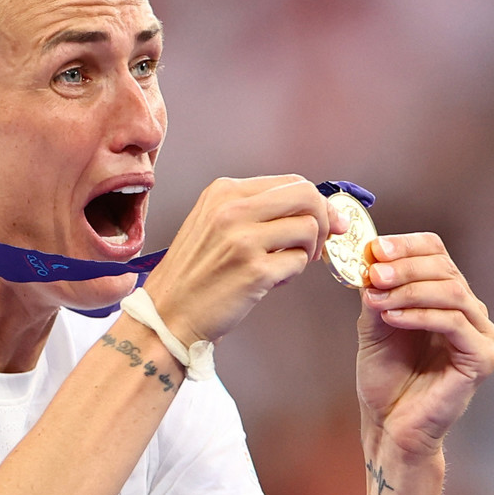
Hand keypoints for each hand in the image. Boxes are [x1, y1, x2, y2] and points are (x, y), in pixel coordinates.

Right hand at [144, 175, 347, 344]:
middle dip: (323, 220)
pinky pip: (299, 262)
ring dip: (307, 250)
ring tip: (284, 265)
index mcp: (223, 192)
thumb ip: (260, 211)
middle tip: (314, 244)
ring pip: (309, 228)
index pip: (291, 181)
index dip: (315, 202)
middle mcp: (232, 209)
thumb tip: (324, 211)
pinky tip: (270, 281)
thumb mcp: (215, 224)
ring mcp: (243, 239)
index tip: (324, 221)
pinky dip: (292, 273)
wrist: (168, 313)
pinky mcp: (255, 271)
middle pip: (307, 196)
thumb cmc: (194, 273)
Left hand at [356, 232, 493, 456]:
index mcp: (446, 295)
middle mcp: (469, 310)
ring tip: (376, 296)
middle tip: (372, 271)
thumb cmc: (385, 374)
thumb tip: (372, 257)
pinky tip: (391, 315)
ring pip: (451, 292)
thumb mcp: (374, 321)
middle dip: (403, 267)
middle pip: (444, 268)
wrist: (390, 422)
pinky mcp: (481, 358)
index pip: (435, 252)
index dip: (406, 245)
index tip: (374, 248)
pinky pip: (454, 322)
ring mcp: (480, 334)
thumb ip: (377, 290)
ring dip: (408, 289)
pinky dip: (420, 314)